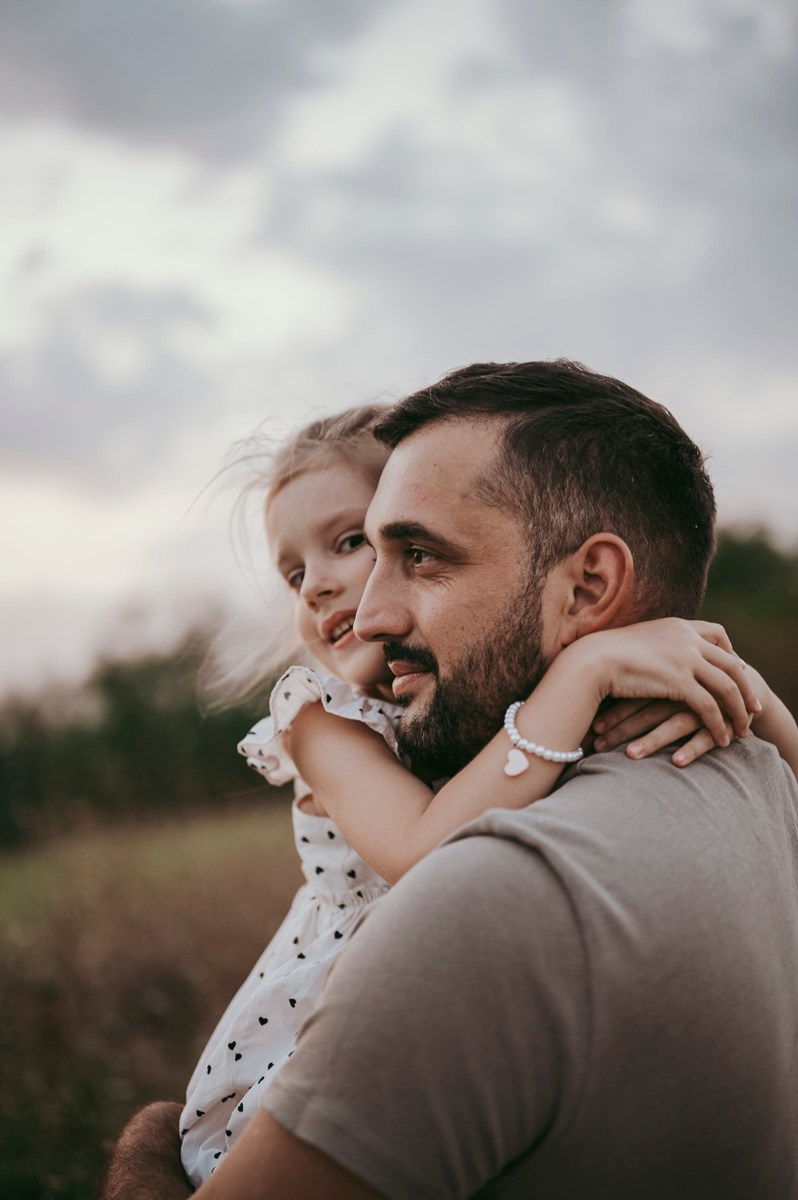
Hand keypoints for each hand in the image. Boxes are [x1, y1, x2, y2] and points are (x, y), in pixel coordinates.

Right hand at [574, 618, 760, 753]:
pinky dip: (719, 724)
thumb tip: (659, 654)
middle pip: (732, 662)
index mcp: (678, 626)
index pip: (718, 633)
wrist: (590, 660)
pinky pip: (709, 706)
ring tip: (743, 730)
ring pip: (727, 686)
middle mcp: (687, 638)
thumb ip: (657, 645)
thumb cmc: (604, 654)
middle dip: (746, 687)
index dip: (731, 653)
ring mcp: (685, 659)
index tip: (736, 670)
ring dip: (739, 710)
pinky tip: (722, 739)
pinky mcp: (679, 682)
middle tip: (754, 706)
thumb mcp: (638, 641)